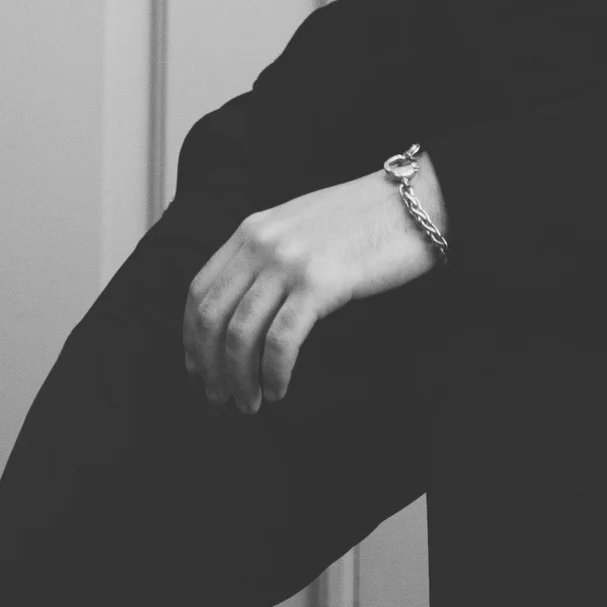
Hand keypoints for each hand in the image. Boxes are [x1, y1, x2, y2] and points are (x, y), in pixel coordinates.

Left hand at [182, 158, 445, 412]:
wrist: (414, 202)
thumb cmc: (364, 219)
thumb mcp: (300, 225)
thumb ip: (268, 253)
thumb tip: (245, 305)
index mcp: (252, 229)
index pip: (200, 290)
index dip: (192, 337)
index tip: (198, 368)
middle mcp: (261, 243)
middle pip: (212, 317)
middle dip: (209, 366)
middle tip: (220, 398)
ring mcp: (289, 262)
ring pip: (241, 334)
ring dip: (239, 379)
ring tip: (250, 404)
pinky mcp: (320, 283)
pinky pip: (281, 341)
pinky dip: (273, 373)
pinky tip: (279, 389)